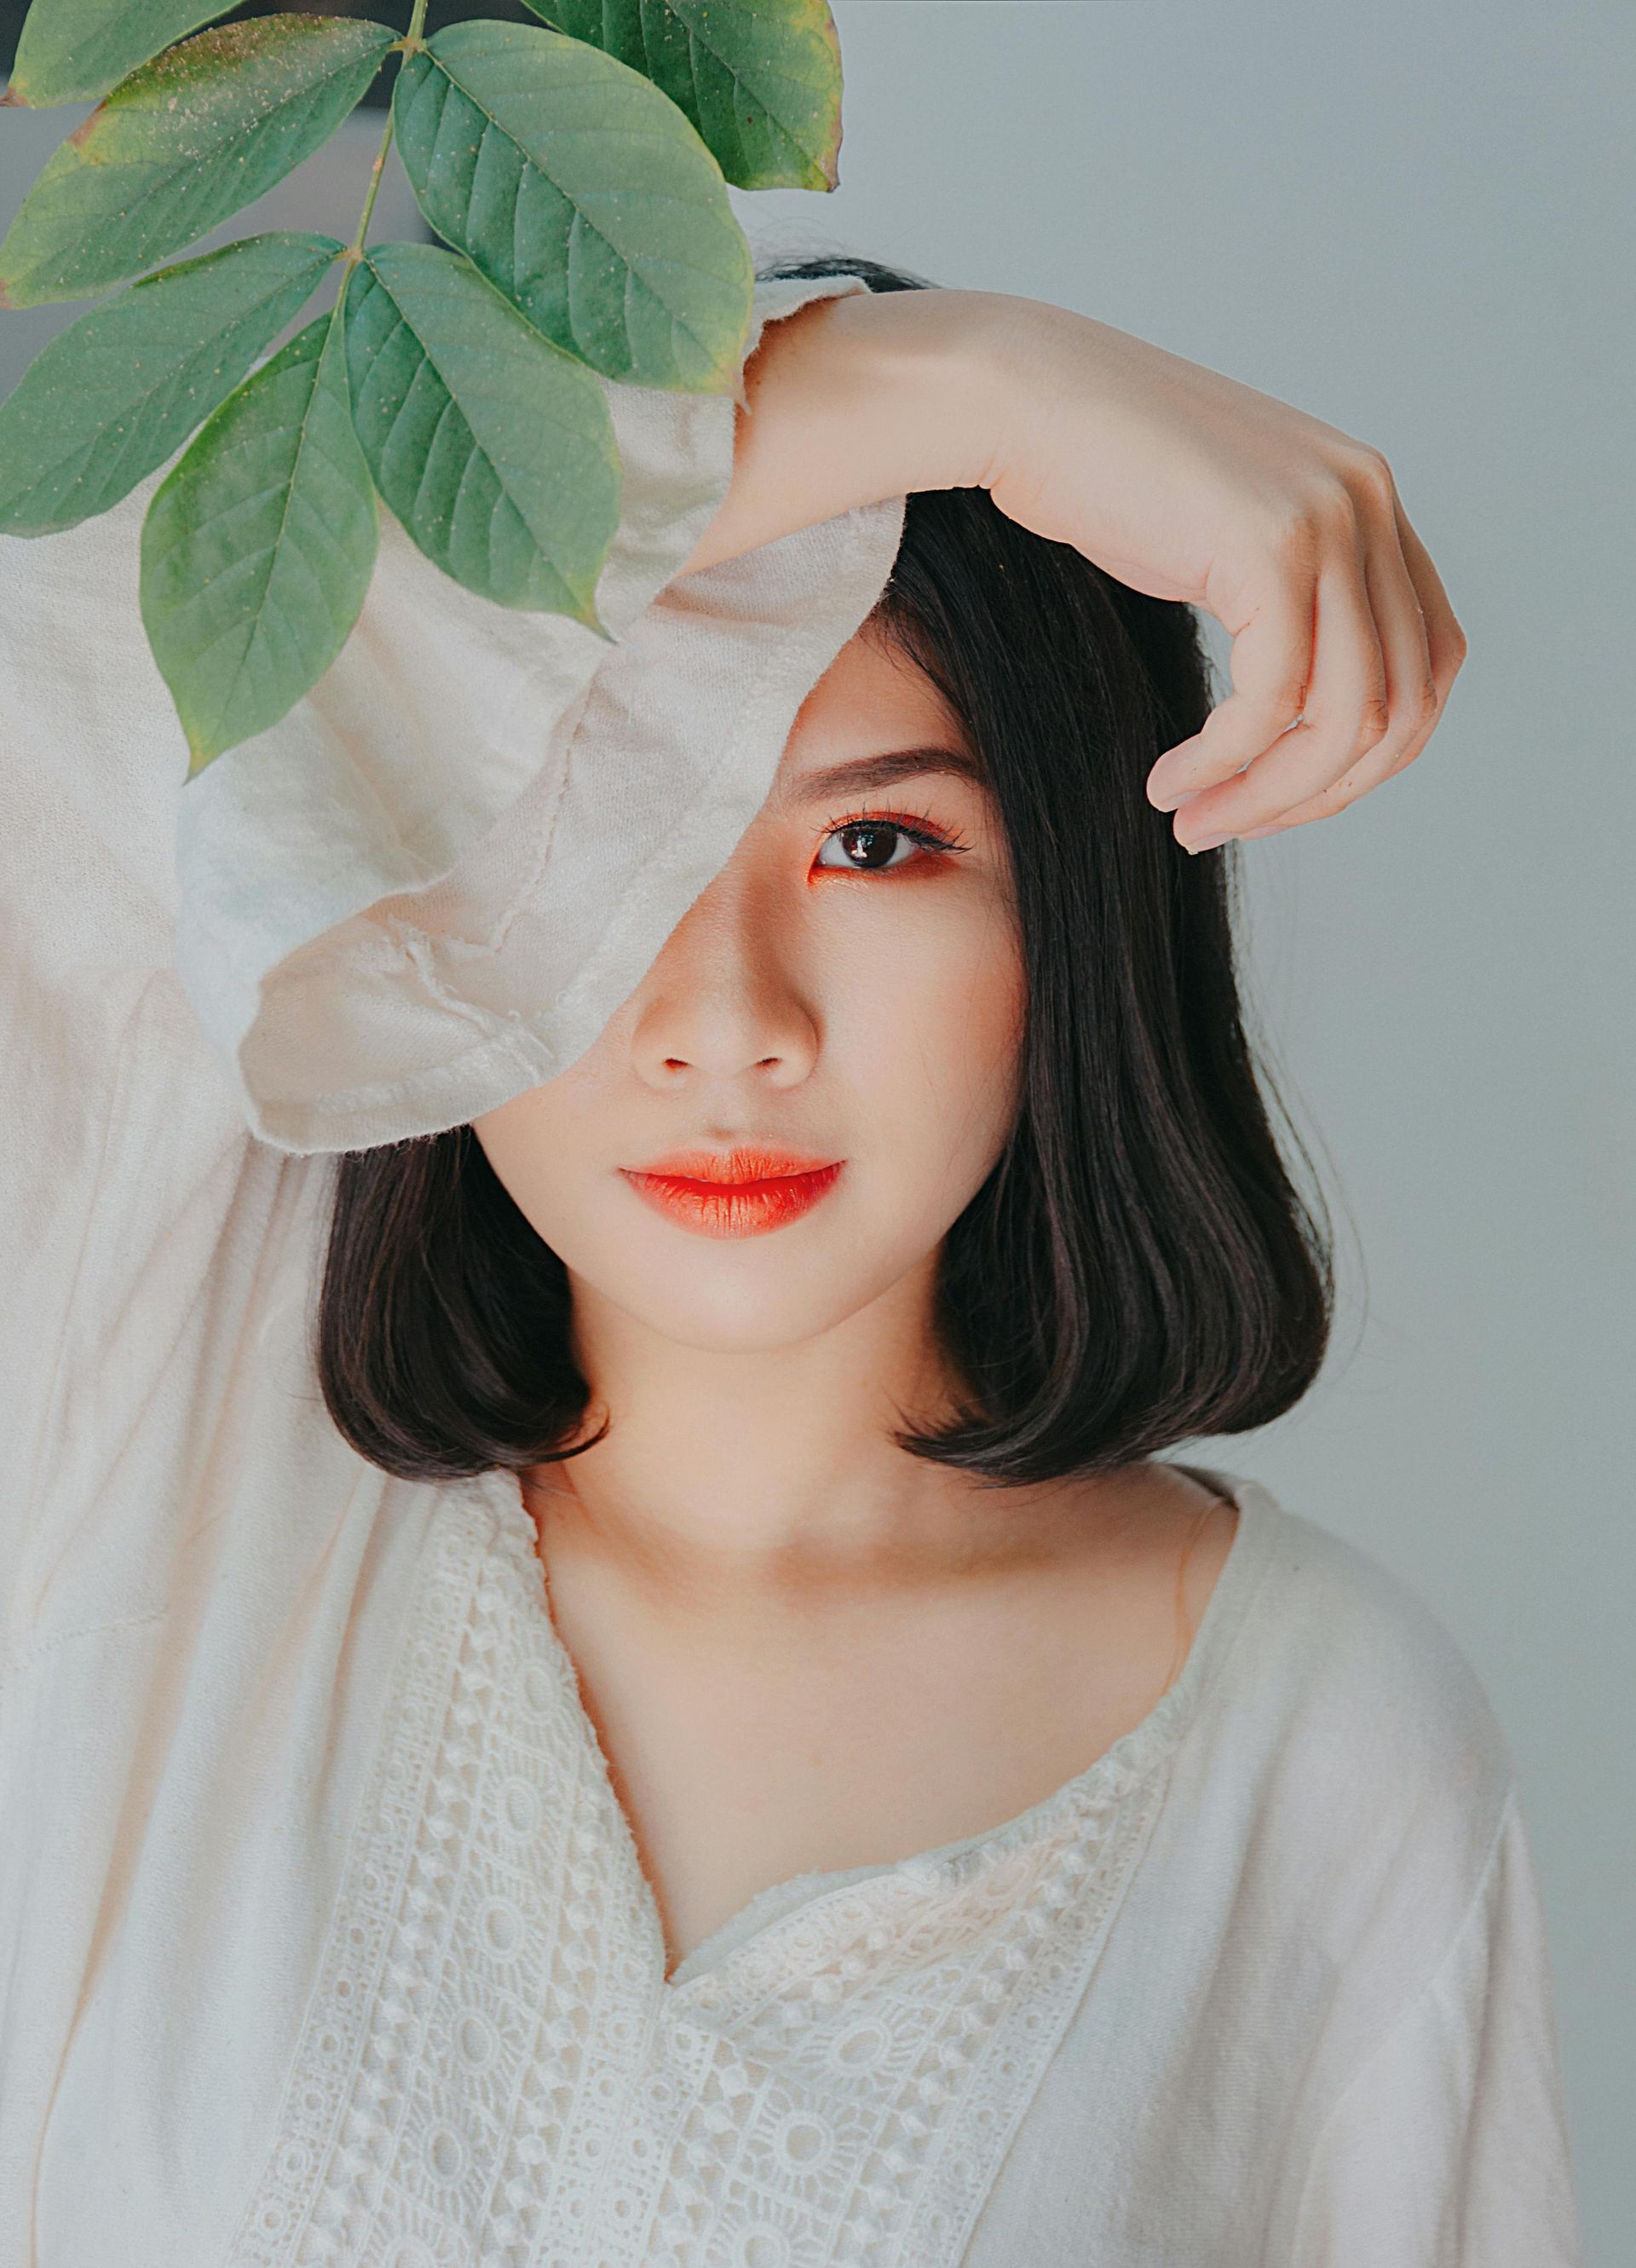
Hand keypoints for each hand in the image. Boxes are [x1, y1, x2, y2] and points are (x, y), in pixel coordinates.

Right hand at [971, 298, 1467, 849]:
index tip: (1278, 795)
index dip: (1365, 758)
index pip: (1428, 665)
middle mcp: (1369, 503)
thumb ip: (1285, 599)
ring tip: (1195, 818)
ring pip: (1345, 718)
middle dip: (1319, 793)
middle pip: (1403, 705)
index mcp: (1370, 501)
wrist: (1023, 397)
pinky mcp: (1270, 546)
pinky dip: (1225, 763)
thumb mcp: (1220, 539)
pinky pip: (1273, 702)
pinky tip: (1171, 779)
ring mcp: (1330, 518)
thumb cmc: (1098, 472)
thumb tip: (1306, 712)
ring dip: (1270, 794)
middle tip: (1229, 825)